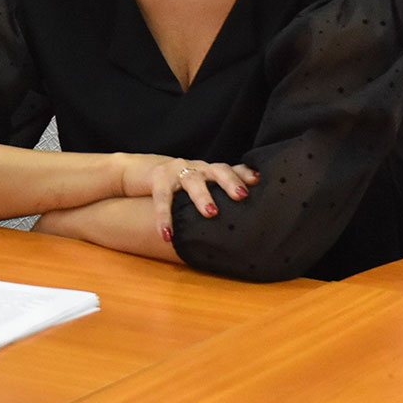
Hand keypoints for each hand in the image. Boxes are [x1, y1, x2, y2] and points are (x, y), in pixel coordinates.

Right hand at [119, 154, 258, 243]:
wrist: (145, 171)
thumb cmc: (184, 183)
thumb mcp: (204, 183)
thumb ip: (225, 189)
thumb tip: (254, 202)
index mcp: (210, 170)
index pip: (231, 169)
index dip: (244, 174)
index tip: (258, 180)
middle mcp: (197, 168)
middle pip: (218, 169)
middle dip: (229, 182)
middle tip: (241, 196)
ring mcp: (177, 171)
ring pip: (193, 181)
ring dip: (203, 196)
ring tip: (211, 213)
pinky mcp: (158, 181)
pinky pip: (162, 200)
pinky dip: (165, 218)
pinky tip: (167, 235)